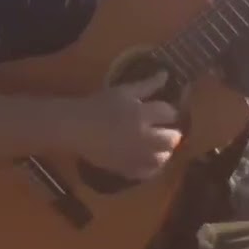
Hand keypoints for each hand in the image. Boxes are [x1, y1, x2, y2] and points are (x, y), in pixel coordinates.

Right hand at [62, 71, 181, 180]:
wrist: (76, 127)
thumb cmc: (99, 105)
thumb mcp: (124, 91)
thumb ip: (147, 84)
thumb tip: (166, 75)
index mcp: (142, 114)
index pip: (169, 113)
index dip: (170, 112)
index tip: (166, 112)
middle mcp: (142, 137)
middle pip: (172, 139)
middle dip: (172, 133)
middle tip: (166, 130)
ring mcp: (135, 156)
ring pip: (162, 158)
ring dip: (164, 151)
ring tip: (158, 146)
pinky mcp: (125, 169)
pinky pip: (147, 173)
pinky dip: (152, 167)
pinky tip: (148, 160)